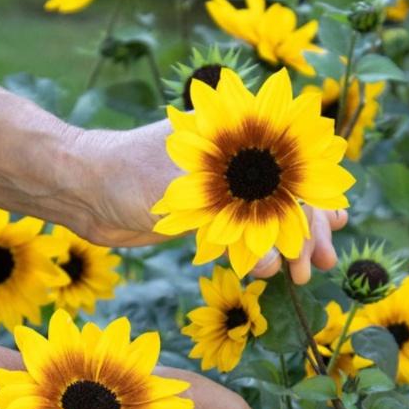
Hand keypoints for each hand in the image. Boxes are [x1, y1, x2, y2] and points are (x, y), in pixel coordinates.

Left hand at [76, 121, 347, 282]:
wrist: (80, 189)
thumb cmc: (128, 173)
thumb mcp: (186, 186)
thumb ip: (233, 215)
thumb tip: (273, 255)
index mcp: (231, 134)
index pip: (289, 166)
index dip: (311, 200)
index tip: (328, 230)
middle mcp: (228, 158)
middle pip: (281, 192)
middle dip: (304, 229)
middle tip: (322, 264)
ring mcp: (214, 187)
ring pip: (262, 215)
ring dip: (284, 243)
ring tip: (301, 274)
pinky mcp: (198, 214)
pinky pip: (238, 233)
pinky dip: (255, 250)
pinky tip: (269, 268)